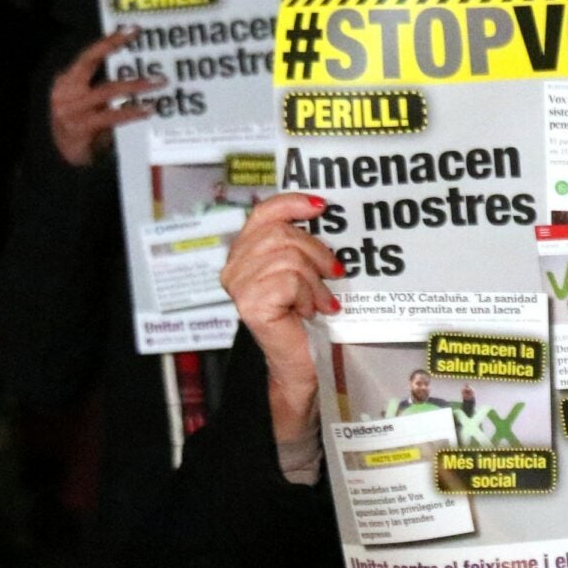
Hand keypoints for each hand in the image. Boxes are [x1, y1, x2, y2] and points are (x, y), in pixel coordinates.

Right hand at [48, 27, 158, 167]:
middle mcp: (66, 91)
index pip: (88, 54)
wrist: (66, 158)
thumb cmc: (84, 124)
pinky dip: (132, 111)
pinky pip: (111, 116)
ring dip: (135, 85)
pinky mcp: (81, 128)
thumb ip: (105, 85)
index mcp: (67, 80)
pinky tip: (148, 108)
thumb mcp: (90, 100)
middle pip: (88, 61)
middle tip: (139, 38)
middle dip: (112, 45)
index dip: (108, 40)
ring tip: (159, 81)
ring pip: (106, 90)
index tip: (132, 28)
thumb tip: (141, 69)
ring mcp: (71, 110)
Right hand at [220, 192, 343, 440]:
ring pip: (289, 257)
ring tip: (321, 300)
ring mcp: (239, 287)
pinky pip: (291, 280)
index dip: (291, 203)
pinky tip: (310, 311)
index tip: (320, 206)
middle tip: (332, 271)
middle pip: (281, 233)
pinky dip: (310, 295)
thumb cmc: (305, 318)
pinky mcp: (251, 304)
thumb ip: (300, 244)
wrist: (303, 364)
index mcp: (245, 253)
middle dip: (316, 250)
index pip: (263, 213)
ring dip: (315, 280)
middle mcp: (234, 268)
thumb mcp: (304, 271)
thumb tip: (320, 211)